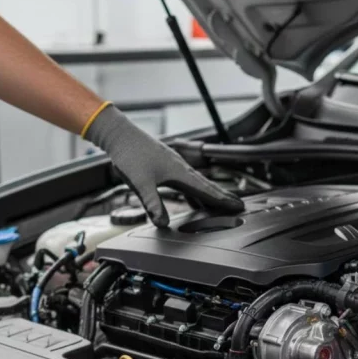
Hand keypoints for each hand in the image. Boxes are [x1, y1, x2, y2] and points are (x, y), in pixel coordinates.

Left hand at [85, 104, 243, 227]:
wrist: (120, 135)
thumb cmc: (130, 154)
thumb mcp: (140, 184)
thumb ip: (153, 204)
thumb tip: (163, 223)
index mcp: (179, 172)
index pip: (206, 189)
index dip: (222, 200)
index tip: (238, 206)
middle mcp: (180, 168)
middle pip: (206, 185)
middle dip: (222, 197)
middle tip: (238, 206)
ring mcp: (174, 166)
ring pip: (197, 183)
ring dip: (209, 195)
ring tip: (220, 206)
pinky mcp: (167, 166)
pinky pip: (187, 181)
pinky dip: (195, 192)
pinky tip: (194, 199)